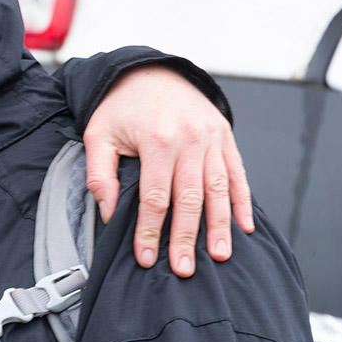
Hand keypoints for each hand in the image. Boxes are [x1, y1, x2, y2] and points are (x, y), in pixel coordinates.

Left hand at [84, 66, 253, 277]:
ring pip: (218, 190)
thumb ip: (99, 174)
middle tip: (184, 270)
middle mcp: (189, 141)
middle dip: (186, 238)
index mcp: (157, 141)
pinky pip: (237, 174)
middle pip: (190, 200)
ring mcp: (211, 139)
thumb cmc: (121, 107)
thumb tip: (109, 213)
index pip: (154, 198)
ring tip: (220, 256)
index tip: (146, 258)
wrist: (151, 71)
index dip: (150, 231)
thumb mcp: (98, 135)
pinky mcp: (225, 137)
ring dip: (220, 226)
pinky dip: (241, 202)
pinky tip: (244, 227)